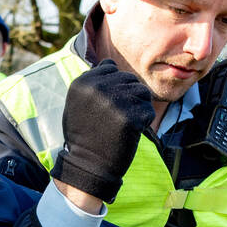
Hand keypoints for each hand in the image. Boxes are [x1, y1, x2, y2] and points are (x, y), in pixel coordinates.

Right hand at [51, 60, 153, 204]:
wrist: (87, 164)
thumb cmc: (84, 133)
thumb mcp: (78, 103)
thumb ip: (92, 82)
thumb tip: (109, 62)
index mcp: (82, 82)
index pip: (111, 69)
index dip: (113, 87)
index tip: (104, 106)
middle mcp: (97, 88)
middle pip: (128, 79)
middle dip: (127, 96)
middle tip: (115, 117)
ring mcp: (114, 102)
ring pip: (142, 92)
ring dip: (137, 107)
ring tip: (122, 123)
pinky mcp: (130, 117)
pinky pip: (148, 110)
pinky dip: (143, 122)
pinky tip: (128, 132)